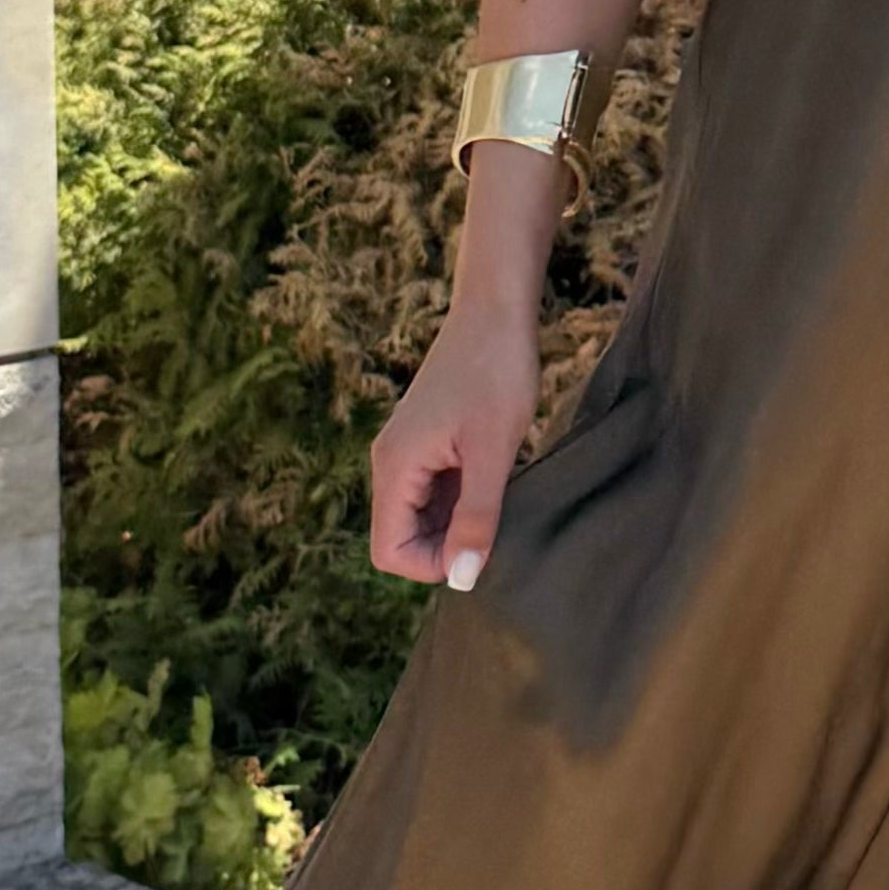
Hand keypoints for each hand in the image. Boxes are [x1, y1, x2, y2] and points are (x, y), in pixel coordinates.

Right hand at [372, 297, 546, 588]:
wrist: (496, 310)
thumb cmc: (496, 373)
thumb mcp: (494, 452)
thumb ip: (477, 517)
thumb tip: (462, 579)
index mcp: (394, 466)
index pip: (389, 551)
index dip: (432, 565)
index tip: (479, 543)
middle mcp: (390, 462)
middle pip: (402, 537)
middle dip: (446, 544)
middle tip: (497, 518)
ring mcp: (408, 451)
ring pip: (421, 515)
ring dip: (457, 521)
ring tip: (499, 492)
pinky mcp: (427, 441)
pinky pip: (434, 491)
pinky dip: (463, 497)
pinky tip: (496, 475)